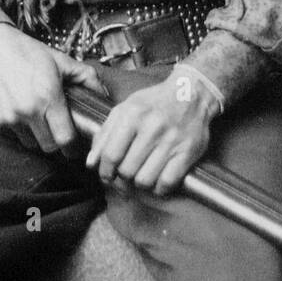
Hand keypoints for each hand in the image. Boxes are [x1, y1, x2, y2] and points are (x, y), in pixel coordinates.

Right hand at [0, 24, 106, 153]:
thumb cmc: (26, 51)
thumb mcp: (60, 59)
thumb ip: (86, 76)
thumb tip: (103, 93)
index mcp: (48, 96)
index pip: (66, 139)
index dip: (73, 145)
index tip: (74, 144)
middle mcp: (27, 110)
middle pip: (49, 146)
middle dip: (56, 140)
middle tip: (56, 128)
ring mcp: (8, 117)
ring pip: (30, 142)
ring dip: (35, 134)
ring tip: (35, 113)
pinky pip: (12, 134)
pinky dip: (18, 126)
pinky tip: (18, 108)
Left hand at [85, 69, 219, 195]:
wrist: (191, 93)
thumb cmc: (154, 102)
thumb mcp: (124, 109)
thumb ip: (104, 134)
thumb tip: (90, 163)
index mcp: (132, 114)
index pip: (111, 154)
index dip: (105, 171)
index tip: (106, 175)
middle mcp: (151, 127)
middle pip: (126, 170)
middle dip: (122, 177)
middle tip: (125, 173)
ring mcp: (171, 141)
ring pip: (145, 180)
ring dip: (140, 183)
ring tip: (141, 174)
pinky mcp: (188, 152)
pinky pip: (166, 183)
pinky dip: (159, 188)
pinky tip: (157, 178)